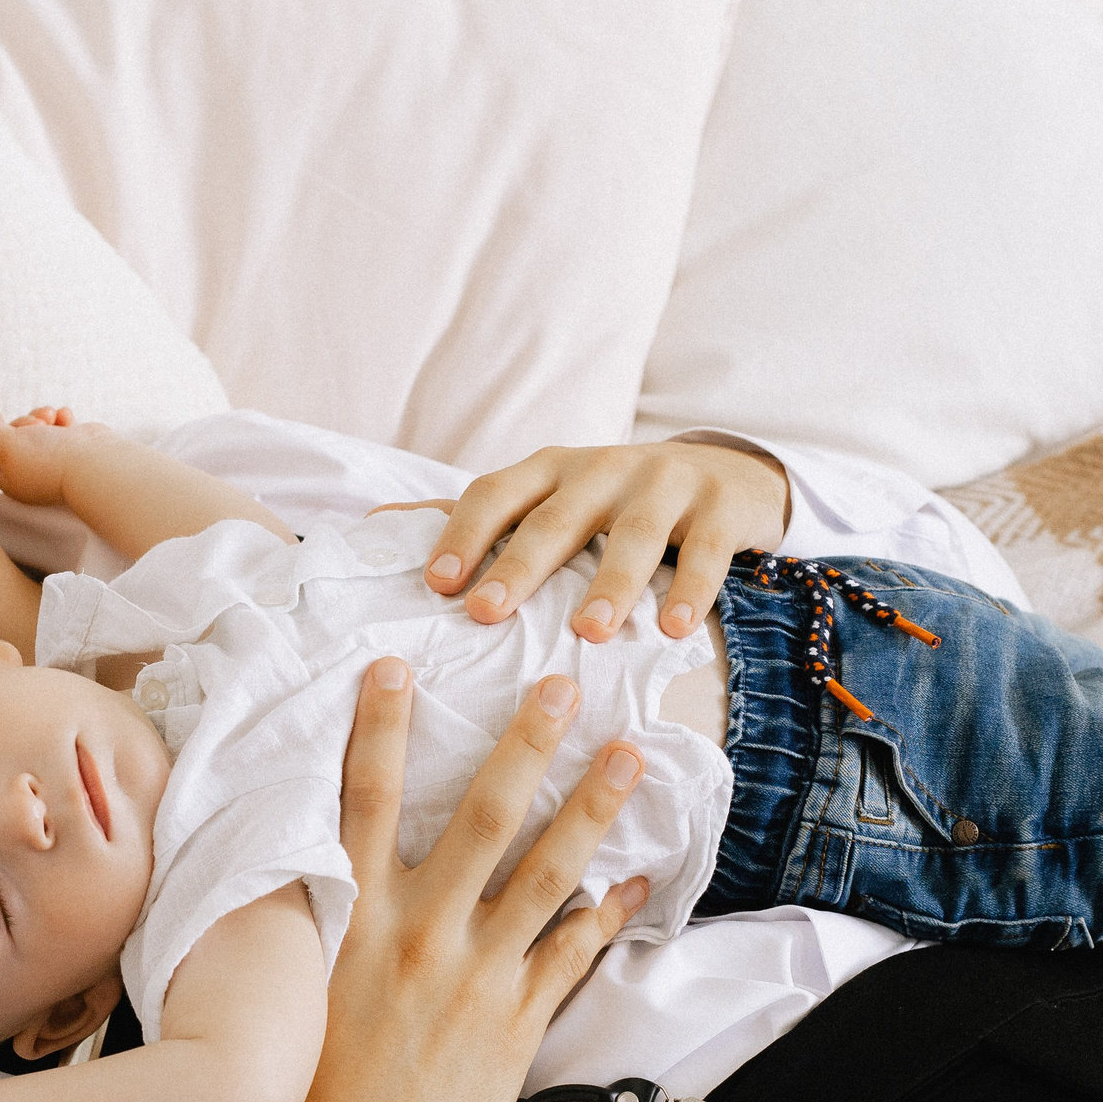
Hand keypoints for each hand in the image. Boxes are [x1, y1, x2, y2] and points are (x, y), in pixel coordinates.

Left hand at [0, 404, 113, 506]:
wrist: (94, 463)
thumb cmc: (47, 460)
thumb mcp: (5, 445)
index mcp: (10, 479)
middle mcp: (31, 472)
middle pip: (10, 437)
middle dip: (19, 422)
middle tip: (33, 423)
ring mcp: (53, 459)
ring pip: (35, 427)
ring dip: (40, 415)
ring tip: (51, 417)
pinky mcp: (73, 447)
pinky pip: (59, 425)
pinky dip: (61, 418)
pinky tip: (67, 419)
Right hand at [271, 660, 648, 1101]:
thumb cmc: (302, 1079)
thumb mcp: (295, 978)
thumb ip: (320, 912)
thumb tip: (318, 852)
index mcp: (354, 916)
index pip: (366, 800)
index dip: (380, 730)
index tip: (396, 669)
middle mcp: (418, 934)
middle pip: (484, 817)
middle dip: (527, 745)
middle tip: (562, 686)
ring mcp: (473, 978)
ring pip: (548, 875)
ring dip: (592, 809)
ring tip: (628, 755)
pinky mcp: (512, 1026)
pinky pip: (572, 957)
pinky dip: (608, 917)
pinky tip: (637, 884)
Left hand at [406, 440, 788, 643]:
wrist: (727, 475)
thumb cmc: (613, 503)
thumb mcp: (548, 499)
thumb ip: (474, 517)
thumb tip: (375, 526)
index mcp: (549, 470)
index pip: (494, 494)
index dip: (462, 536)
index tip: (435, 585)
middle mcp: (601, 469)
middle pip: (555, 518)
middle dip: (519, 566)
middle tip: (486, 613)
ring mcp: (663, 484)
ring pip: (631, 535)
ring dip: (610, 584)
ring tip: (589, 632)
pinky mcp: (719, 507)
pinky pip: (703, 550)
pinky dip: (690, 589)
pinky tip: (674, 628)